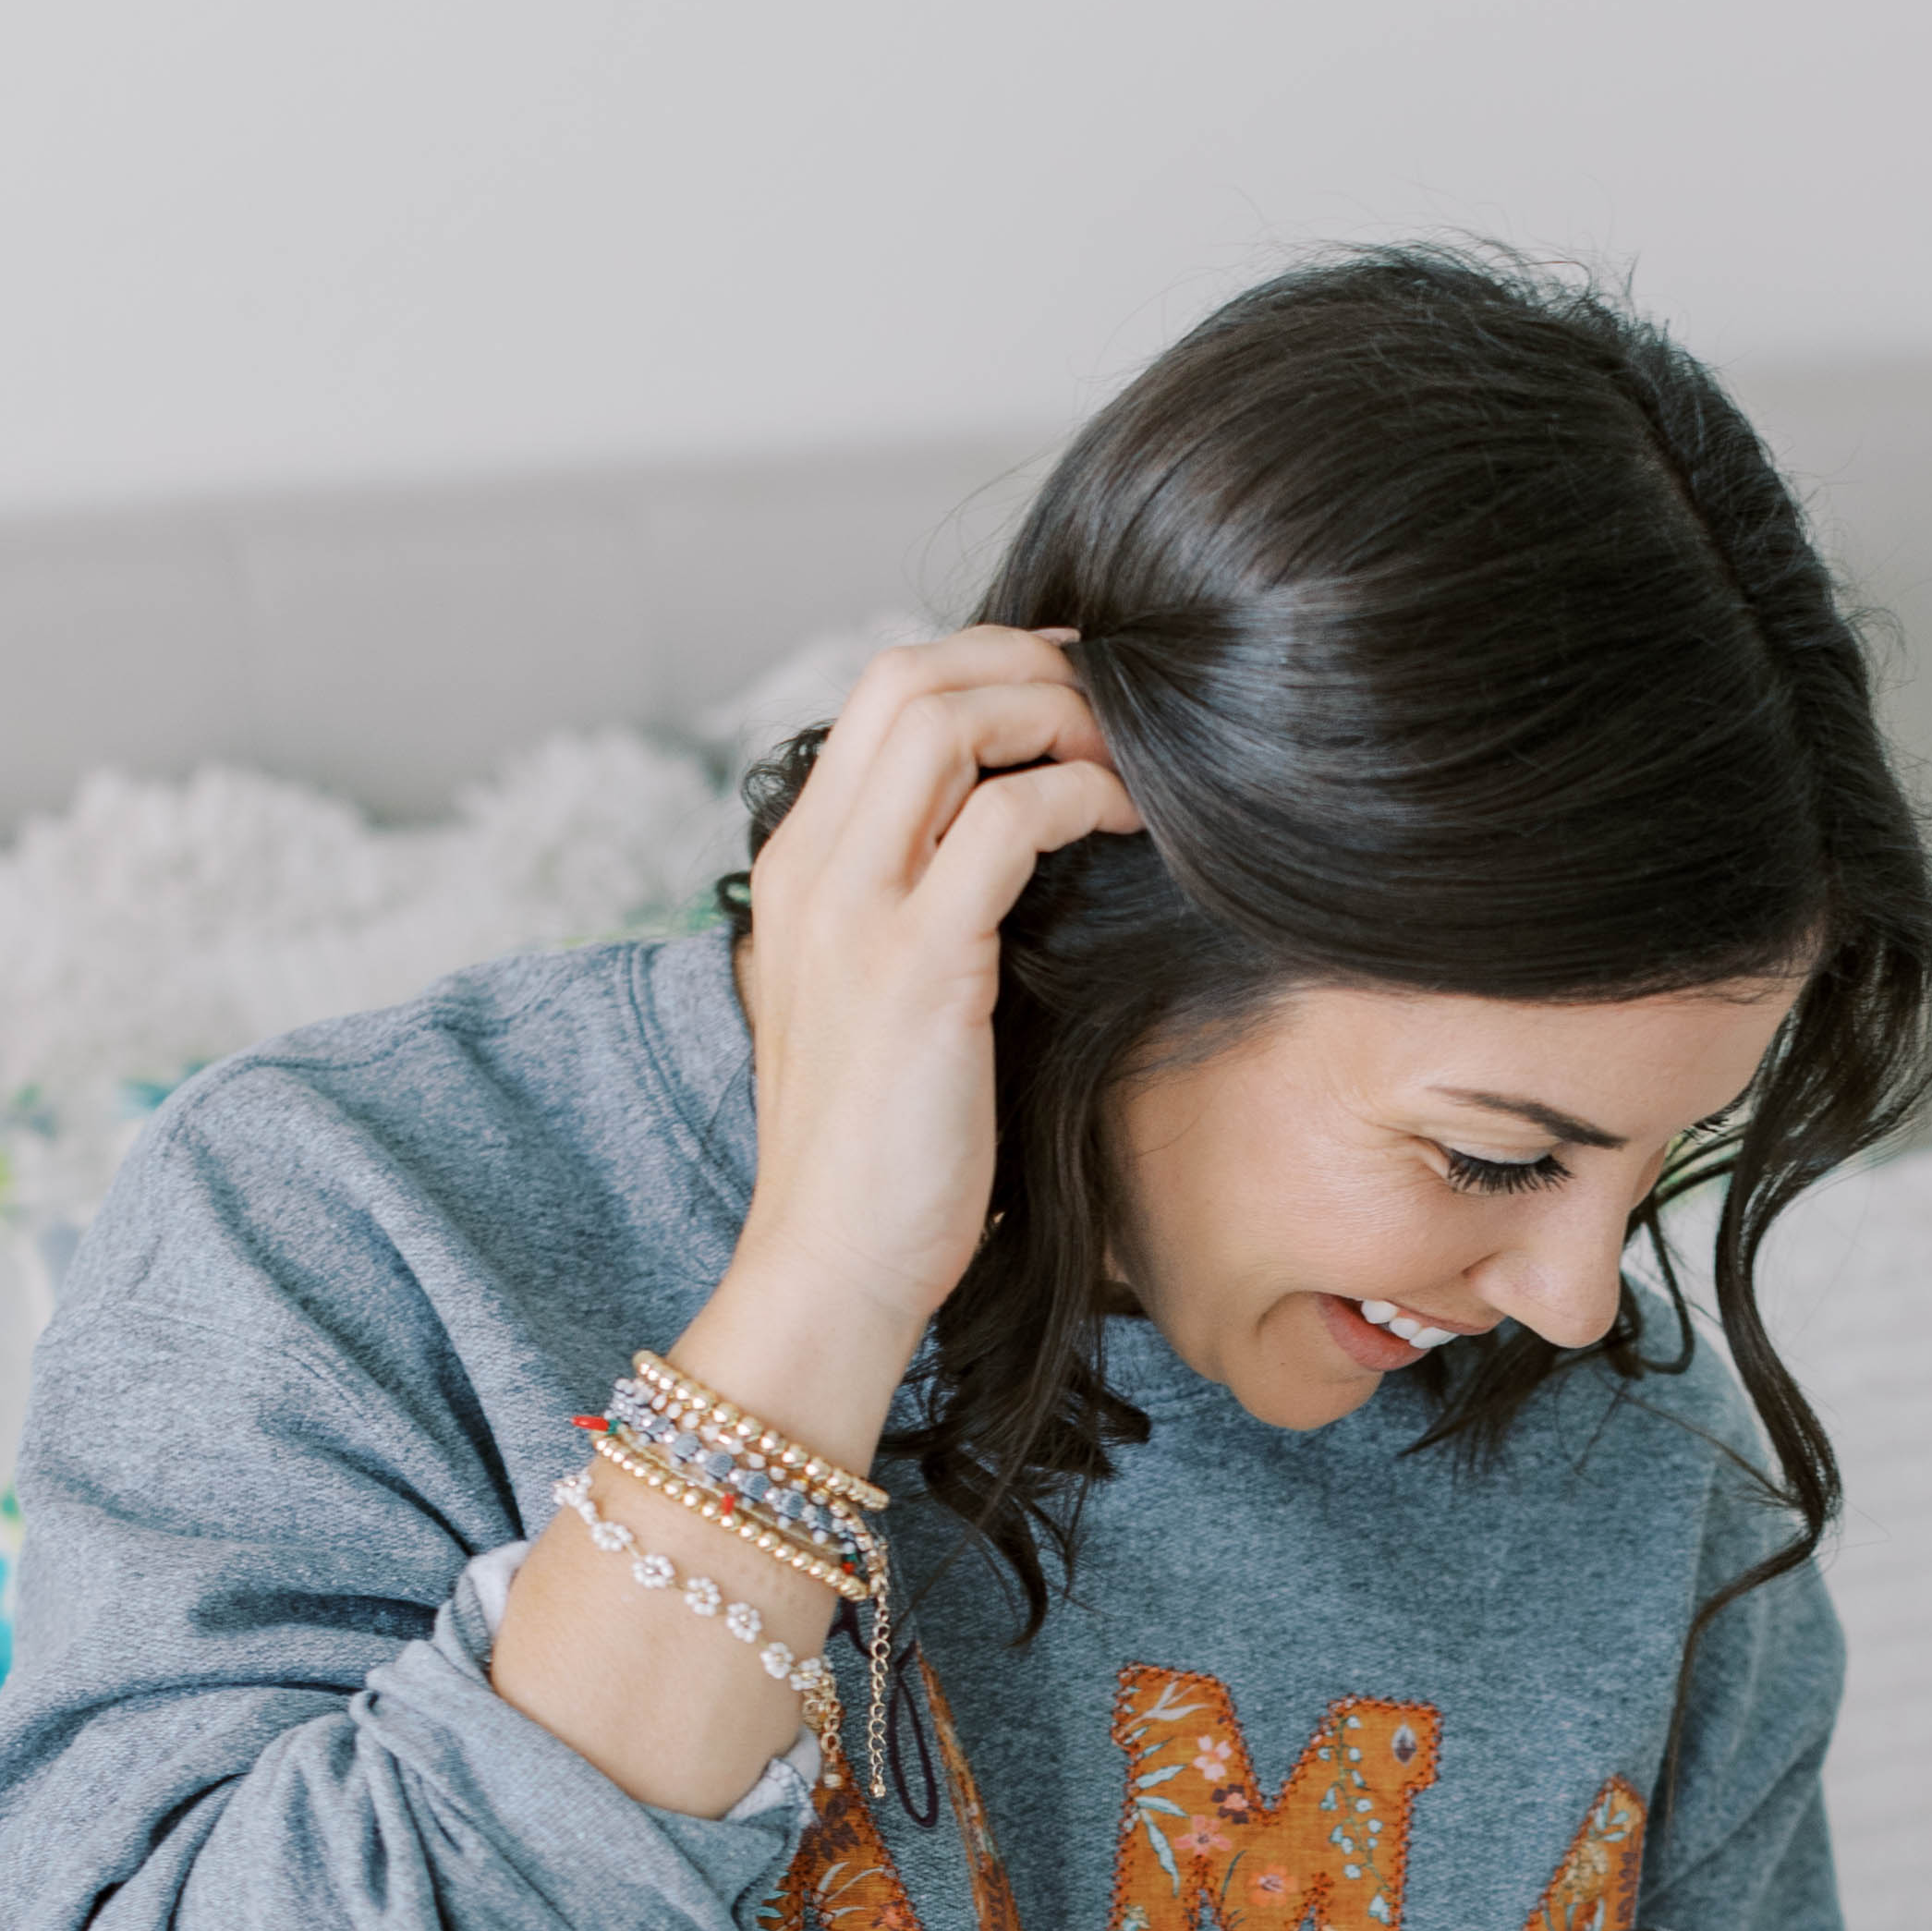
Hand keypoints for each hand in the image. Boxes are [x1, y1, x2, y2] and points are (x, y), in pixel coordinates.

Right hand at [714, 632, 1140, 1459]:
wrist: (829, 1269)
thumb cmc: (879, 1159)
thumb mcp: (880, 1010)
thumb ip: (917, 918)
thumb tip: (1009, 860)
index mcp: (796, 868)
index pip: (881, 695)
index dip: (987, 667)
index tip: (1074, 698)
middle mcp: (812, 866)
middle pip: (911, 673)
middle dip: (1029, 661)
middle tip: (1120, 700)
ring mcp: (855, 908)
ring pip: (949, 717)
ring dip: (1060, 714)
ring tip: (1135, 755)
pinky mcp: (916, 964)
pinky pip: (1008, 819)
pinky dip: (1082, 795)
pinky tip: (1131, 825)